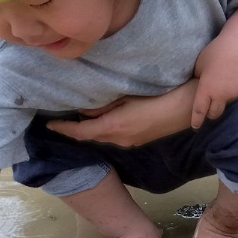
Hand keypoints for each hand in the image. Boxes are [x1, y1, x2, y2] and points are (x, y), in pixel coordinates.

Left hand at [48, 81, 196, 147]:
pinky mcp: (140, 140)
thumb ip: (105, 105)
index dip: (63, 129)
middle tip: (61, 118)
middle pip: (90, 136)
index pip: (81, 132)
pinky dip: (103, 128)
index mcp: (114, 127)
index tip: (49, 124)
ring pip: (103, 136)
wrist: (189, 107)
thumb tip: (85, 110)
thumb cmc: (160, 95)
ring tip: (78, 116)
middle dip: (74, 130)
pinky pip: (115, 135)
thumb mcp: (128, 95)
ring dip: (90, 129)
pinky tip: (103, 118)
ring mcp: (131, 142)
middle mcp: (120, 139)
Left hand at [191, 39, 237, 128]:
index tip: (196, 127)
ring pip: (229, 102)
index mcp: (206, 90)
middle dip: (212, 113)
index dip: (197, 120)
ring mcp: (236, 94)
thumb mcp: (200, 64)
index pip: (199, 111)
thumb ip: (199, 78)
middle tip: (210, 109)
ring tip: (226, 83)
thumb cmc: (216, 51)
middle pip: (215, 113)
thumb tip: (199, 85)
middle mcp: (221, 96)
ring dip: (226, 97)